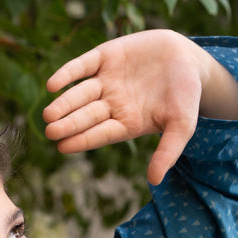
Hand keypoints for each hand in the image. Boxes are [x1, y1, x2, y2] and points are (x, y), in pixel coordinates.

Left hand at [43, 30, 237, 184]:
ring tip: (49, 113)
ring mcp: (107, 80)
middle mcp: (112, 104)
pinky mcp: (106, 56)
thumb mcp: (182, 126)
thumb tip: (154, 181)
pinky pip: (83, 65)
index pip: (99, 135)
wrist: (189, 58)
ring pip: (81, 93)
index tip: (63, 147)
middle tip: (50, 131)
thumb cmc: (186, 97)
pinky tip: (52, 85)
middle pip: (86, 115)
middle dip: (68, 123)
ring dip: (64, 102)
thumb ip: (167, 152)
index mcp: (125, 124)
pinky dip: (68, 73)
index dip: (82, 140)